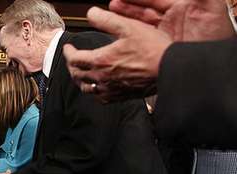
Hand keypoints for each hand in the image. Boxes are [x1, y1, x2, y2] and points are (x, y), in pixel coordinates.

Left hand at [63, 0, 233, 101]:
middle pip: (77, 75)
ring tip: (81, 73)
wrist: (169, 69)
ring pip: (86, 88)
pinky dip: (94, 91)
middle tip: (72, 59)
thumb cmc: (151, 48)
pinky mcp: (120, 96)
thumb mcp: (128, 27)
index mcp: (100, 61)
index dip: (68, 52)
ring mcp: (110, 89)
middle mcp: (102, 78)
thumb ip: (106, 20)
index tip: (69, 47)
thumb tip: (91, 13)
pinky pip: (100, 97)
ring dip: (80, 79)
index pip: (74, 59)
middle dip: (71, 66)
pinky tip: (98, 86)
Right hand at [109, 0, 234, 41]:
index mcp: (182, 7)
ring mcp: (166, 37)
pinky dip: (132, 40)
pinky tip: (122, 39)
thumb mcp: (212, 6)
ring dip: (126, 20)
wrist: (217, 64)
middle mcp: (172, 21)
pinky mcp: (162, 51)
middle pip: (145, 10)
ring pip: (142, 25)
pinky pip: (143, 43)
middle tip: (113, 4)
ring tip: (111, 16)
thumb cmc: (221, 34)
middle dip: (128, 6)